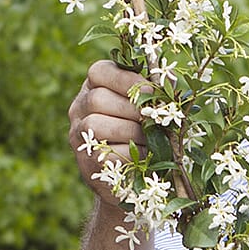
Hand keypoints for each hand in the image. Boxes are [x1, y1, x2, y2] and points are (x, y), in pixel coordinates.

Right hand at [67, 60, 148, 199]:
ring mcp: (78, 135)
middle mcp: (80, 107)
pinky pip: (105, 152)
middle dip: (132, 110)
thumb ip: (156, 92)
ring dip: (130, 132)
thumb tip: (169, 80)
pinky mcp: (86, 161)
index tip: (151, 90)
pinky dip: (130, 154)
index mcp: (95, 86)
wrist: (132, 177)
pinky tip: (144, 156)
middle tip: (153, 120)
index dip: (126, 80)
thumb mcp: (149, 108)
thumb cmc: (144, 134)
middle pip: (98, 99)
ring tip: (149, 138)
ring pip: (96, 125)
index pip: (100, 72)